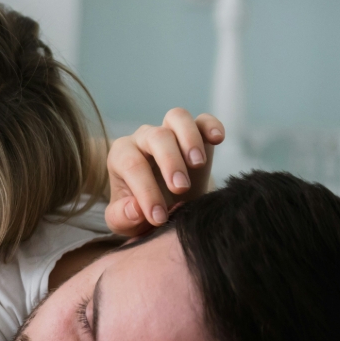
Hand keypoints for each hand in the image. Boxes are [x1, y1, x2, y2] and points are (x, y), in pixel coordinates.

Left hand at [107, 108, 223, 235]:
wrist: (165, 207)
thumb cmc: (140, 213)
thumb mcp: (124, 222)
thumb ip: (122, 217)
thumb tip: (135, 209)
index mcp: (121, 156)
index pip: (132, 166)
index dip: (146, 191)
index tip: (159, 218)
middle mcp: (143, 139)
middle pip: (156, 136)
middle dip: (169, 162)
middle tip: (181, 189)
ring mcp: (170, 132)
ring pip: (177, 118)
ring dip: (189, 139)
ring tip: (198, 164)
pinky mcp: (196, 133)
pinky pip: (204, 120)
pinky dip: (212, 126)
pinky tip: (218, 140)